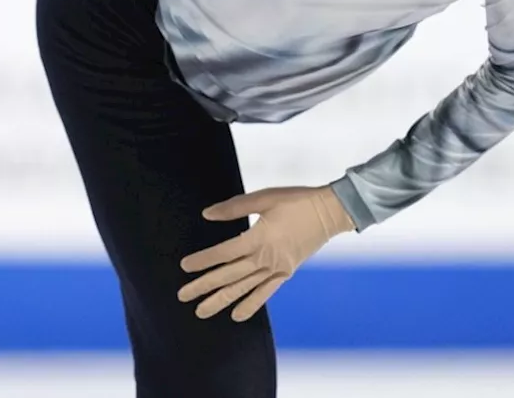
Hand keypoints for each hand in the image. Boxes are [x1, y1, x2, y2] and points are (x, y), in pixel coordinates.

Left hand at [178, 185, 353, 321]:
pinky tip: (236, 315)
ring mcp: (277, 269)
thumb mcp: (264, 198)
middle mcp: (266, 258)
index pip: (224, 253)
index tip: (184, 266)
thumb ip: (234, 208)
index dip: (203, 260)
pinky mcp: (286, 273)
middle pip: (229, 275)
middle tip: (182, 296)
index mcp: (259, 238)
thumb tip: (207, 214)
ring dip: (221, 300)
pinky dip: (250, 304)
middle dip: (204, 286)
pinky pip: (265, 293)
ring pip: (244, 289)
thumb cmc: (296, 201)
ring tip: (201, 311)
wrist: (330, 212)